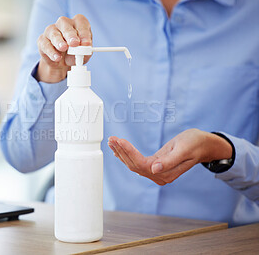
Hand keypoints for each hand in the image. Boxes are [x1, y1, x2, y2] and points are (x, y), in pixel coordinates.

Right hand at [36, 14, 92, 82]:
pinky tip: (57, 57)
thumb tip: (84, 48)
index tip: (87, 43)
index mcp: (77, 22)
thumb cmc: (75, 53)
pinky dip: (51, 52)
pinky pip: (46, 45)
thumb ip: (85, 50)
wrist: (61, 62)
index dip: (84, 33)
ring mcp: (51, 30)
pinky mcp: (42, 40)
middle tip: (74, 43)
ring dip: (59, 41)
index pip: (81, 23)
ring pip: (54, 34)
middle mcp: (63, 23)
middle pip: (65, 25)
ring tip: (63, 48)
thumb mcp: (84, 53)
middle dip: (70, 35)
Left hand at [108, 129, 232, 185]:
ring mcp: (157, 172)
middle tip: (112, 138)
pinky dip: (126, 155)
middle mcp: (160, 175)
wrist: (203, 144)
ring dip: (121, 152)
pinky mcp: (155, 166)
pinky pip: (137, 162)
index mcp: (167, 173)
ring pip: (133, 164)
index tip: (120, 141)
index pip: (142, 164)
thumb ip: (169, 161)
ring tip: (112, 140)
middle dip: (122, 151)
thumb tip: (154, 170)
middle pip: (134, 165)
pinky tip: (117, 149)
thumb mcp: (183, 149)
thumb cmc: (195, 143)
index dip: (129, 153)